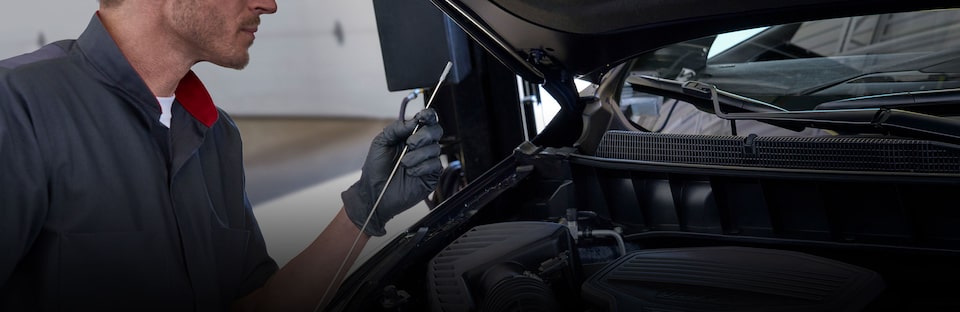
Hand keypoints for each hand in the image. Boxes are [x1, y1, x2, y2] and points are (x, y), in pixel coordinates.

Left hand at [342, 108, 442, 235]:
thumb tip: (413, 121)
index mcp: (410, 135)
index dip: (428, 115)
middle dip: (424, 135)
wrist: (374, 192)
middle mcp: (422, 146)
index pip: (427, 120)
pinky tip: (411, 172)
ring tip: (404, 164)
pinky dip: (421, 167)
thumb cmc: (376, 168)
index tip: (423, 117)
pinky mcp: (431, 176)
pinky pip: (435, 165)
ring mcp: (428, 161)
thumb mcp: (381, 142)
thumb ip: (396, 129)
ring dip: (418, 155)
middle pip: (436, 131)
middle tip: (410, 144)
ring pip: (435, 149)